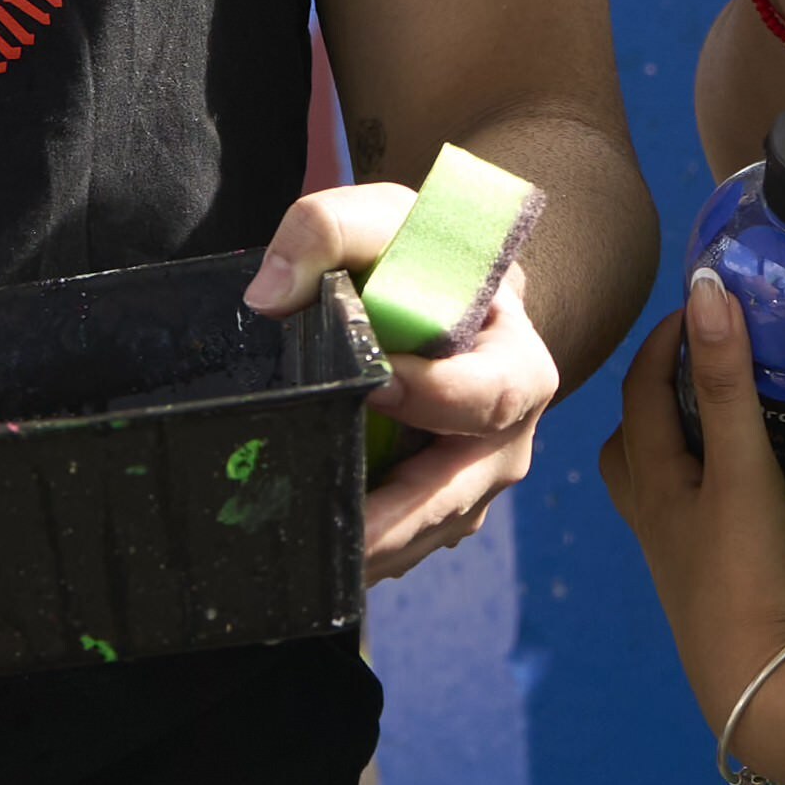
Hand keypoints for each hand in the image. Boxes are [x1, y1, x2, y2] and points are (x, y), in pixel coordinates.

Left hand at [246, 180, 567, 580]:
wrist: (438, 293)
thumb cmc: (422, 258)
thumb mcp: (388, 220)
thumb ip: (330, 230)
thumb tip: (268, 296)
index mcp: (516, 366)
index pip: (487, 394)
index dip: (435, 394)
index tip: (375, 385)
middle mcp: (505, 441)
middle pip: (456, 492)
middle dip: (396, 523)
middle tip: (340, 543)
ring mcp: (470, 486)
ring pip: (425, 533)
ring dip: (371, 551)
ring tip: (307, 564)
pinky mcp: (433, 513)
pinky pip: (401, 544)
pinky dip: (359, 555)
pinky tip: (308, 558)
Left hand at [600, 275, 784, 769]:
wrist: (767, 689)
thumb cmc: (747, 577)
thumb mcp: (741, 471)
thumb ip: (727, 385)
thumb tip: (708, 292)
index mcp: (650, 486)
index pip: (641, 393)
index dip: (665, 343)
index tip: (703, 308)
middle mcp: (653, 522)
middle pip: (635, 443)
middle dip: (660, 395)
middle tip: (710, 362)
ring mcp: (681, 560)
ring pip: (663, 487)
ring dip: (683, 446)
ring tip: (730, 421)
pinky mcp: (715, 589)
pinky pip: (699, 520)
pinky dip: (715, 490)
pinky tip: (756, 491)